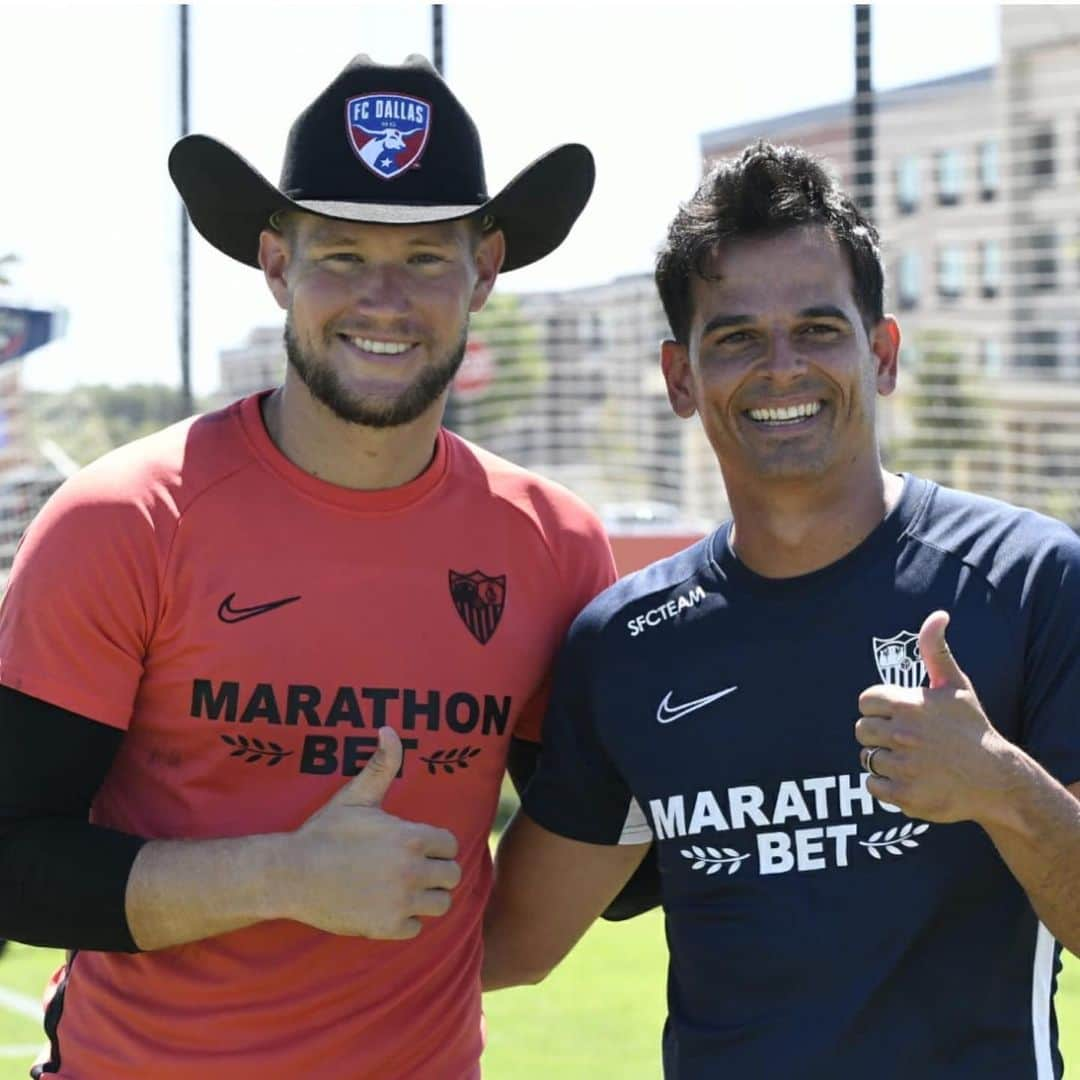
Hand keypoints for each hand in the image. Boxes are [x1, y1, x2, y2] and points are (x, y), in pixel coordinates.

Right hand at [276, 727, 460, 938]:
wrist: (291, 875)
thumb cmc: (325, 833)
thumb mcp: (355, 796)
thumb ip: (382, 765)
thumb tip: (390, 729)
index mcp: (411, 837)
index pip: (450, 845)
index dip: (434, 845)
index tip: (416, 847)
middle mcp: (412, 871)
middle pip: (451, 876)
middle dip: (436, 872)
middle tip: (412, 870)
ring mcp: (401, 902)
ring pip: (441, 904)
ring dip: (426, 898)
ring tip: (404, 890)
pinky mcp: (387, 928)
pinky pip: (416, 928)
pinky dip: (405, 921)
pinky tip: (385, 907)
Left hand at [855, 611, 1014, 823]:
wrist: (997, 779)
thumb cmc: (971, 728)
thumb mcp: (956, 685)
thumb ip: (936, 649)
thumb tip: (938, 614)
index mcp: (908, 704)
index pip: (865, 701)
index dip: (879, 708)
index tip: (899, 715)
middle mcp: (903, 734)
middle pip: (861, 730)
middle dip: (878, 733)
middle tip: (905, 739)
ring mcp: (904, 766)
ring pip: (867, 758)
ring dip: (884, 759)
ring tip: (913, 759)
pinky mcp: (905, 796)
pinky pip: (873, 787)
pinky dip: (886, 785)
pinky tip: (911, 779)